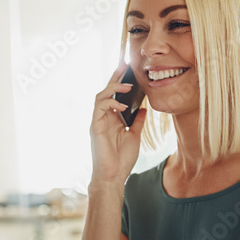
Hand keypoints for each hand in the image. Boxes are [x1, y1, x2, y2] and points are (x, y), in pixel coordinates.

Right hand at [89, 63, 146, 187]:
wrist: (113, 176)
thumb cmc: (122, 159)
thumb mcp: (135, 136)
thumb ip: (138, 121)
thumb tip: (145, 107)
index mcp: (112, 118)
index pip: (115, 95)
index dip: (120, 81)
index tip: (128, 68)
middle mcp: (103, 117)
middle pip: (106, 91)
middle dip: (114, 76)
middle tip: (124, 63)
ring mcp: (98, 121)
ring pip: (100, 96)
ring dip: (113, 88)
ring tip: (127, 85)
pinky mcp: (95, 127)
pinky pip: (99, 108)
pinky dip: (111, 103)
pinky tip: (123, 106)